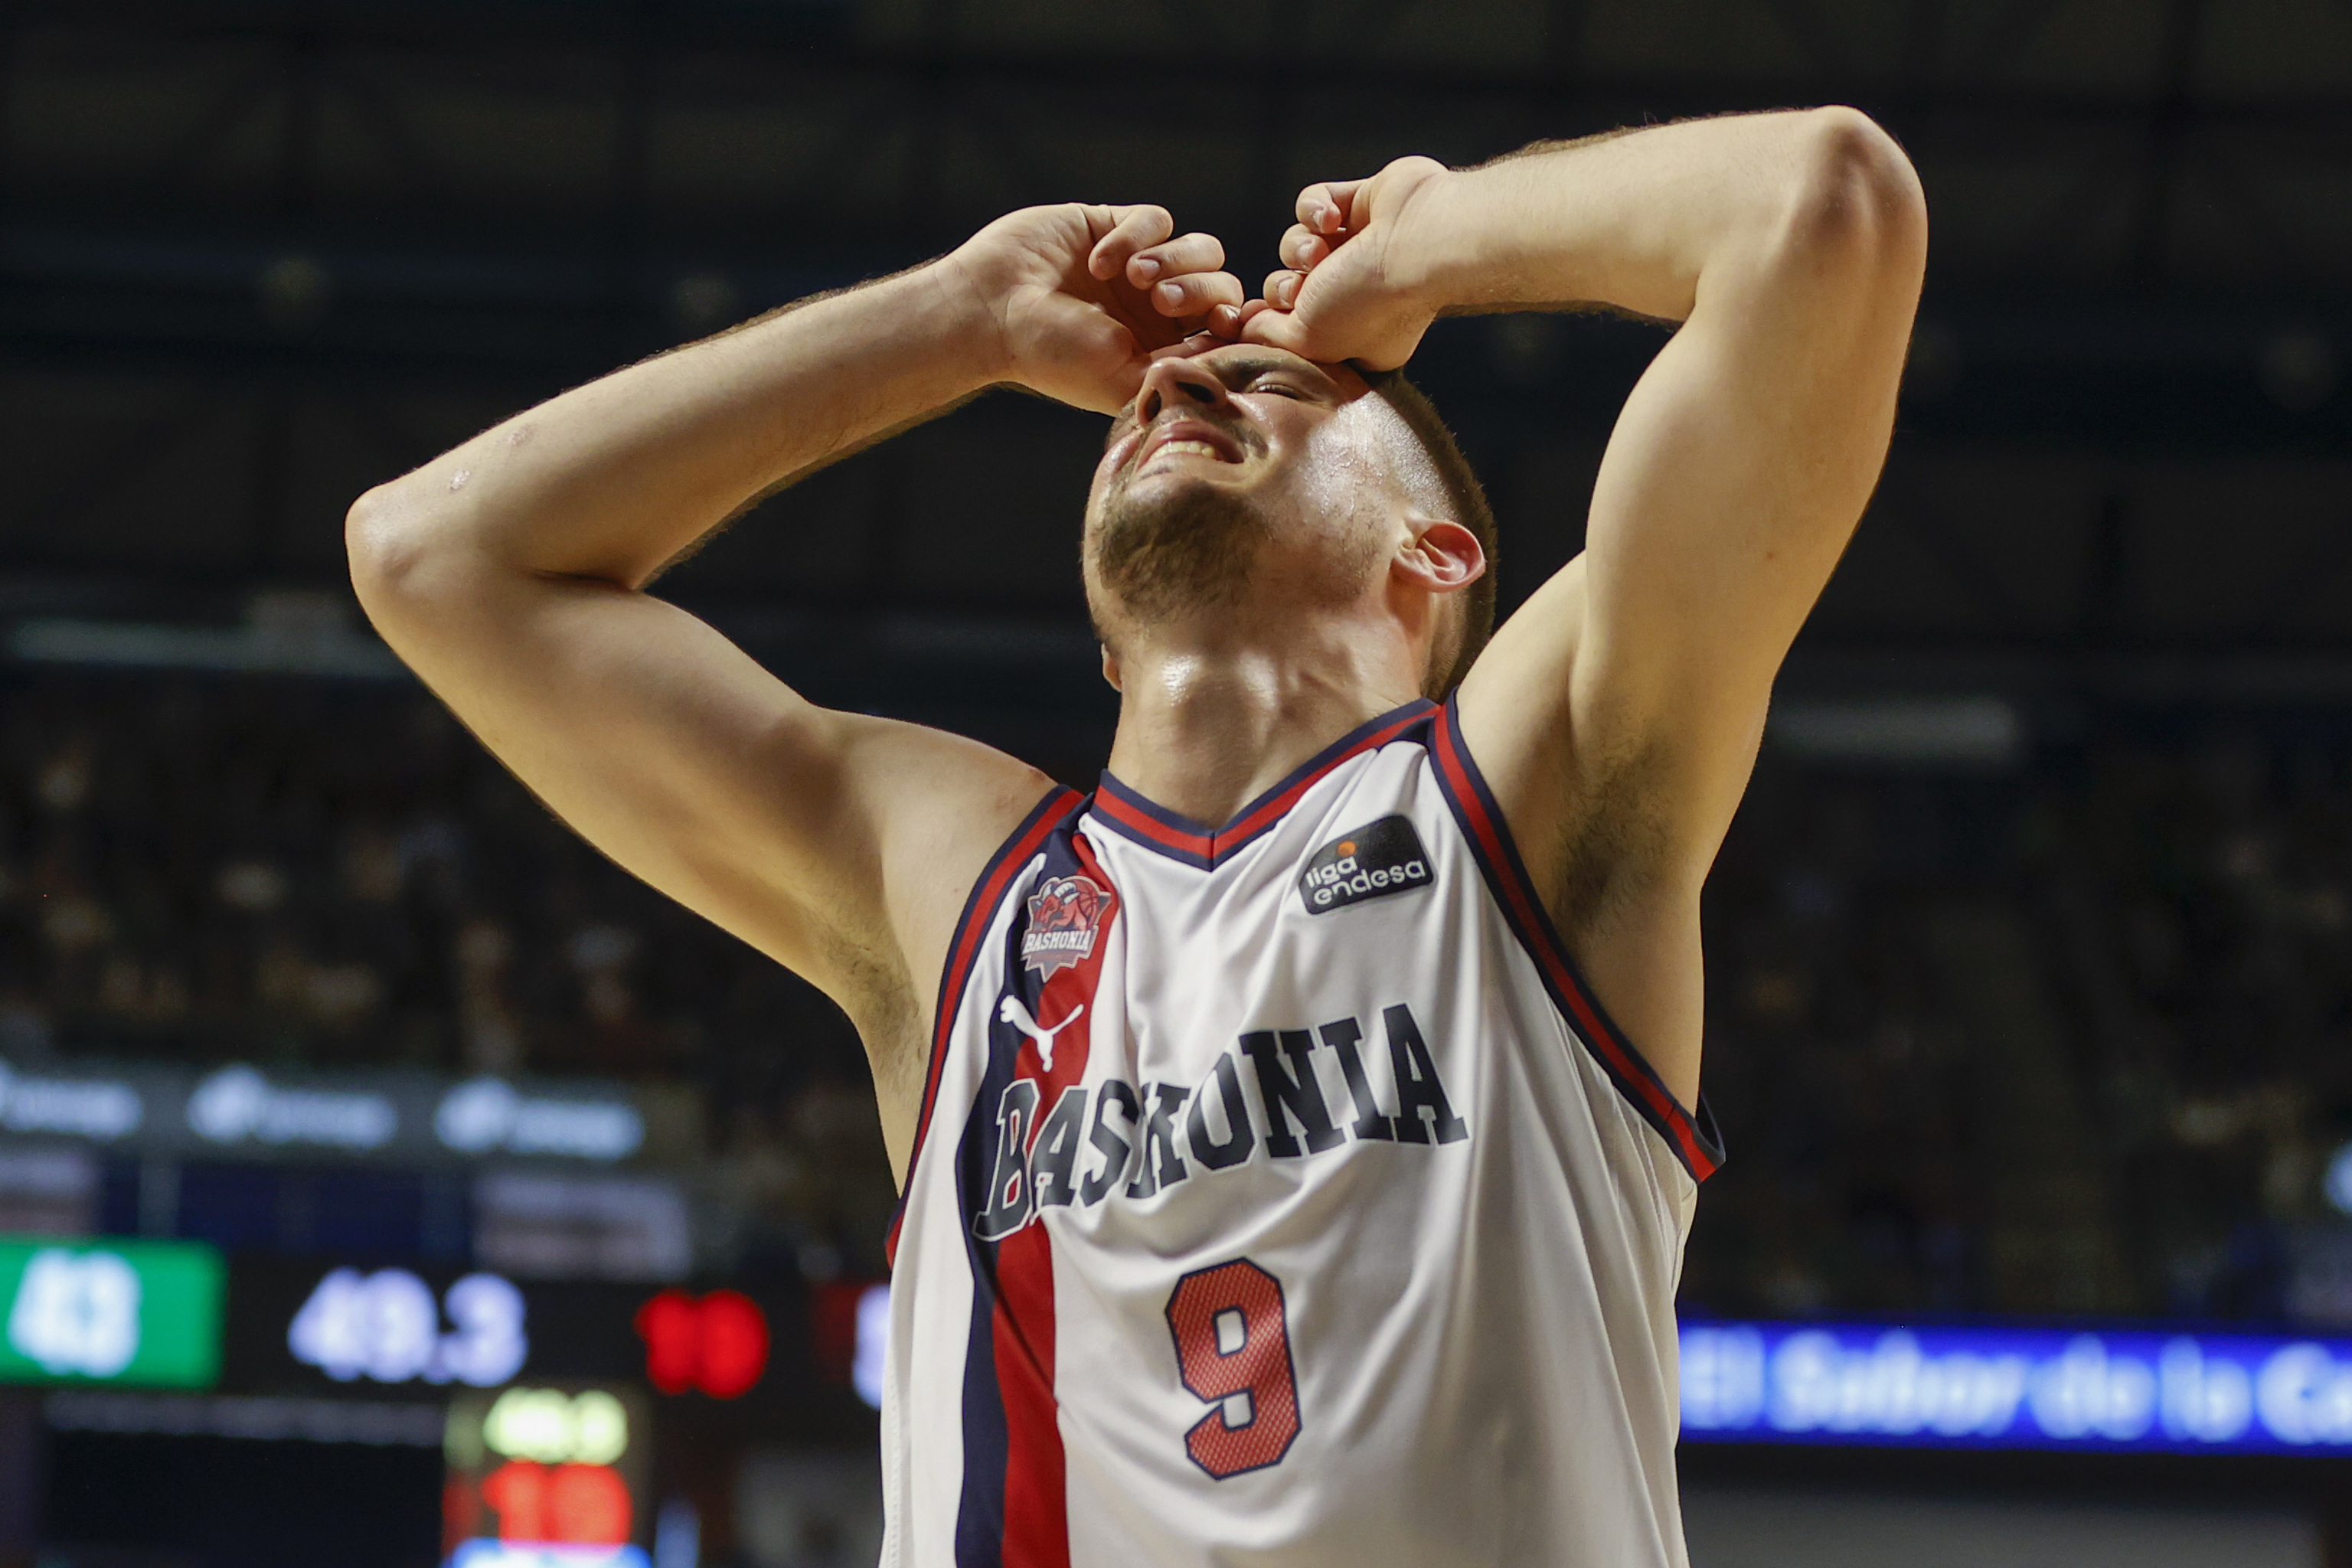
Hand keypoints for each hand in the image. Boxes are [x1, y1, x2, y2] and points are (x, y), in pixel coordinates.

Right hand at [944, 204, 1246, 414]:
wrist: (991, 310)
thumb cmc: (1052, 356)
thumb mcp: (1124, 379)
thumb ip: (1181, 371)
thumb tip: (1232, 355)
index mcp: (1165, 348)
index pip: (1226, 329)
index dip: (1234, 323)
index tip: (1223, 324)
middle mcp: (1158, 309)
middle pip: (1221, 284)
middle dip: (1199, 291)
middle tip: (1160, 301)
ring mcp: (1140, 266)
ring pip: (1200, 248)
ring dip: (1174, 261)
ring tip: (1134, 278)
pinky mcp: (1116, 226)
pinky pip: (1158, 219)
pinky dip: (1135, 236)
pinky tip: (1099, 260)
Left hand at [1241, 156, 1452, 370]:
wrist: (1421, 241)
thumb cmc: (1370, 301)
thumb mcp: (1310, 340)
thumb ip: (1269, 338)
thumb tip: (1244, 327)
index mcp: (1355, 340)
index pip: (1296, 334)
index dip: (1272, 324)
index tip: (1258, 319)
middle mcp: (1360, 296)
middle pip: (1289, 290)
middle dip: (1285, 287)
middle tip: (1304, 286)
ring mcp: (1361, 248)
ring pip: (1297, 245)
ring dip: (1300, 246)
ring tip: (1322, 247)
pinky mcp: (1363, 204)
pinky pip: (1313, 202)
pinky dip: (1314, 206)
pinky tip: (1332, 215)